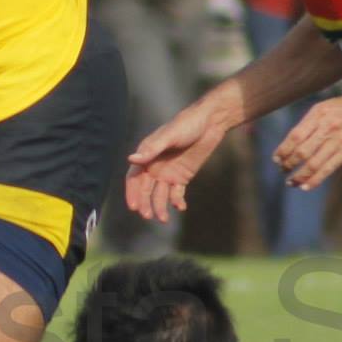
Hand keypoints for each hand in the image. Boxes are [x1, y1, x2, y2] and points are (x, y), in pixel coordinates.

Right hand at [126, 104, 228, 222]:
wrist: (210, 123)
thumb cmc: (186, 124)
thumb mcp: (169, 136)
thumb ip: (151, 149)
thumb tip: (131, 160)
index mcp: (147, 156)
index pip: (134, 178)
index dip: (132, 193)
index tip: (134, 207)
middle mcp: (155, 166)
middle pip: (145, 190)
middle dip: (145, 203)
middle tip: (148, 216)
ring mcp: (168, 173)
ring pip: (160, 195)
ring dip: (160, 206)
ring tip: (163, 219)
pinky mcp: (182, 177)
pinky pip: (176, 193)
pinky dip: (177, 202)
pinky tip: (180, 207)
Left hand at [273, 92, 341, 189]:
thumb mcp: (325, 107)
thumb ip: (309, 123)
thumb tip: (290, 143)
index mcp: (318, 114)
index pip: (295, 136)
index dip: (283, 150)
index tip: (275, 158)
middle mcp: (327, 127)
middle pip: (302, 151)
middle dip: (288, 164)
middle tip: (282, 169)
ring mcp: (338, 141)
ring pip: (313, 164)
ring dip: (298, 176)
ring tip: (290, 182)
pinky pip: (327, 170)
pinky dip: (314, 180)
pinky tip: (304, 186)